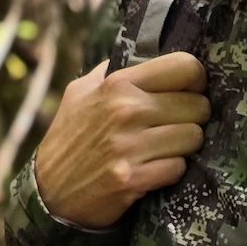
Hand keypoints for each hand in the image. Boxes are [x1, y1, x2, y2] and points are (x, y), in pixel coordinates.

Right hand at [33, 53, 209, 228]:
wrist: (48, 191)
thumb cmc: (70, 137)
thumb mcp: (81, 92)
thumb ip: (113, 71)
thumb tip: (146, 54)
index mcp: (117, 83)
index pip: (185, 67)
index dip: (195, 80)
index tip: (189, 91)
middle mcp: (125, 110)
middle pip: (198, 105)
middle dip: (192, 117)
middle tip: (175, 125)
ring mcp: (129, 146)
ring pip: (194, 137)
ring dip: (184, 145)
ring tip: (164, 148)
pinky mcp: (133, 178)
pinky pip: (179, 167)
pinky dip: (172, 170)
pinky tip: (154, 168)